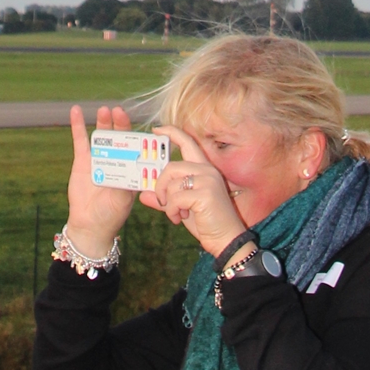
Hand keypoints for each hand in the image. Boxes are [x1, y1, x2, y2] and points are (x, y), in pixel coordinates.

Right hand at [64, 105, 136, 257]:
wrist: (89, 225)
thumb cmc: (111, 215)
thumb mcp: (122, 201)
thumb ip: (123, 186)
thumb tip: (127, 174)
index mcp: (132, 169)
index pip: (139, 149)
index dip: (140, 137)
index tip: (141, 127)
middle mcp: (118, 161)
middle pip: (120, 138)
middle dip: (121, 124)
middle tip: (120, 111)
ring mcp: (100, 159)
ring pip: (102, 136)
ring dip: (103, 121)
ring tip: (104, 110)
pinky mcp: (82, 161)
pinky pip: (80, 140)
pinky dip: (78, 125)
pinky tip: (75, 111)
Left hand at [141, 124, 248, 257]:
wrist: (226, 240)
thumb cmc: (207, 222)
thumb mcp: (182, 208)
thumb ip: (165, 199)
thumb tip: (142, 195)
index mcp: (204, 169)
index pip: (188, 142)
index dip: (171, 133)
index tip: (156, 130)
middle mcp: (207, 170)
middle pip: (171, 167)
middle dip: (160, 185)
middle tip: (162, 200)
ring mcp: (207, 181)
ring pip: (172, 184)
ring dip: (168, 203)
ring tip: (176, 214)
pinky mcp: (205, 193)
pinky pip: (175, 198)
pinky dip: (172, 211)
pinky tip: (179, 218)